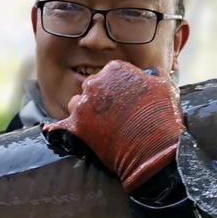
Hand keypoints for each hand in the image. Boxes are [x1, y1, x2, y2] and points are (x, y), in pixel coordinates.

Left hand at [43, 60, 183, 191]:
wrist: (152, 148)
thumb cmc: (162, 117)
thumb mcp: (165, 87)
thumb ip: (152, 76)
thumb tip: (149, 74)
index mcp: (115, 69)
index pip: (110, 74)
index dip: (117, 88)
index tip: (125, 99)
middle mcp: (95, 82)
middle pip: (92, 88)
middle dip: (100, 99)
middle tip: (113, 115)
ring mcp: (84, 103)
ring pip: (77, 105)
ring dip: (85, 113)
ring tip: (99, 127)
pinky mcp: (76, 125)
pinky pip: (59, 125)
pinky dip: (56, 128)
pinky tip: (51, 131)